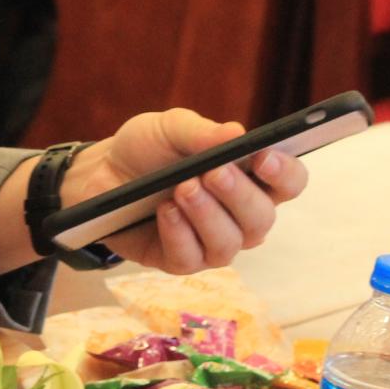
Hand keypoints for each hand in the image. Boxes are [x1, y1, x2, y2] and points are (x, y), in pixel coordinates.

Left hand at [61, 110, 307, 272]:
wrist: (100, 173)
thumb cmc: (147, 149)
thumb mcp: (168, 127)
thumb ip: (200, 131)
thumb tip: (236, 135)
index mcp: (250, 178)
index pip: (289, 183)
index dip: (284, 173)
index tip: (263, 157)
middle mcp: (240, 216)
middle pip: (263, 218)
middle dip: (239, 195)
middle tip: (213, 173)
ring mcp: (212, 242)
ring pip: (229, 243)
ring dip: (207, 215)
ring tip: (182, 189)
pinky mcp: (181, 261)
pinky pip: (191, 258)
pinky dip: (179, 233)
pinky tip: (165, 211)